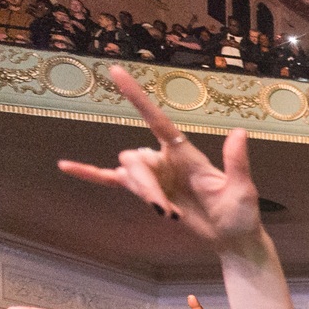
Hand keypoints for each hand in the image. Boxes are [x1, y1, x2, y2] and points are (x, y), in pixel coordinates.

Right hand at [58, 65, 263, 250]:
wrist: (231, 238)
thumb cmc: (241, 213)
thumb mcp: (243, 189)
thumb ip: (237, 162)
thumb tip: (240, 132)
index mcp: (186, 153)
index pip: (156, 120)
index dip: (136, 97)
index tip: (116, 71)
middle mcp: (166, 159)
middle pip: (136, 159)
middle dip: (144, 186)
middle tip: (167, 213)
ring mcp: (155, 176)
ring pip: (128, 173)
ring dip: (142, 194)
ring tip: (169, 215)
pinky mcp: (147, 194)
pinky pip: (112, 180)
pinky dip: (90, 174)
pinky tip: (66, 166)